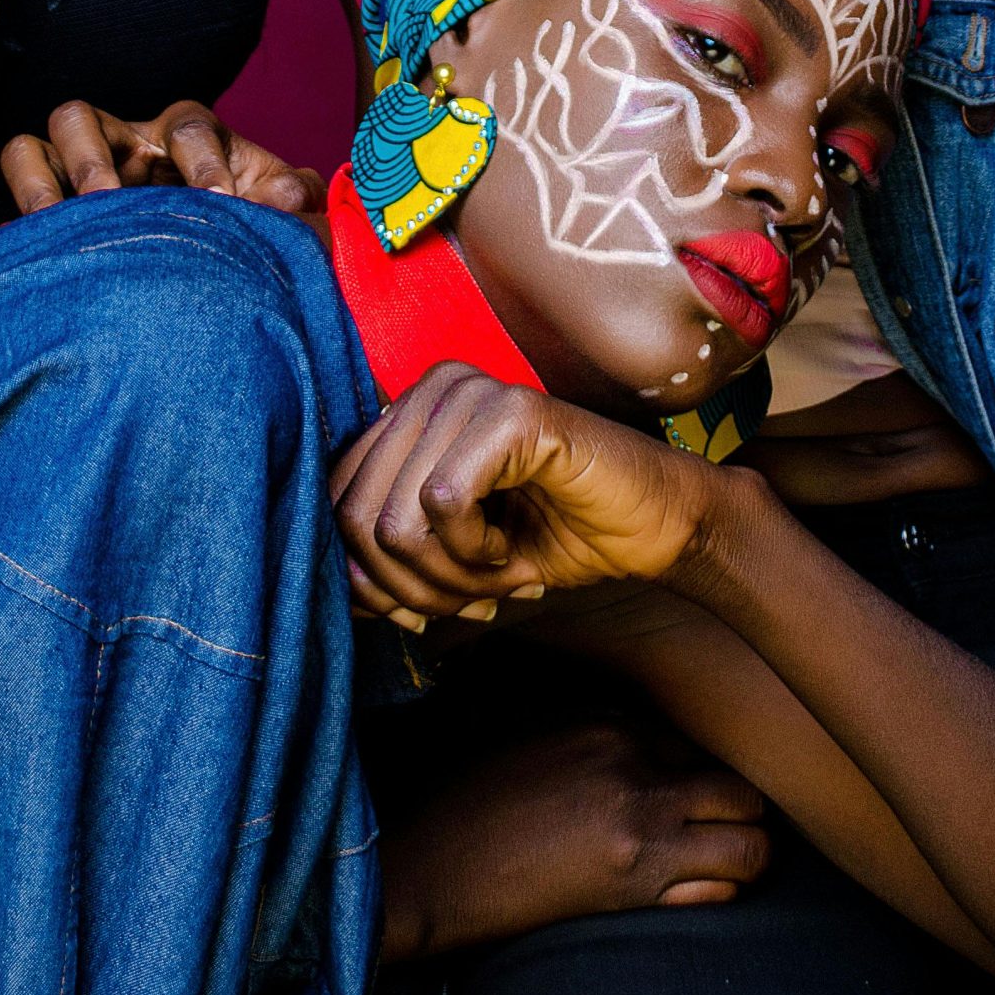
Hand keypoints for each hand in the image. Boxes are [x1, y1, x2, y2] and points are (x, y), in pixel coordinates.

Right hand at [0, 98, 326, 218]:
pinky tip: (38, 248)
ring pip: (33, 146)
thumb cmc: (247, 222)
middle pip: (83, 118)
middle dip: (93, 161)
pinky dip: (21, 211)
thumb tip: (289, 198)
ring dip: (44, 181)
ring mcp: (83, 170)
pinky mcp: (53, 207)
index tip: (220, 206)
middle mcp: (127, 143)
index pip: (188, 128)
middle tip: (114, 205)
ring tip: (61, 224)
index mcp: (187, 135)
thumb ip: (291, 199)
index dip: (203, 163)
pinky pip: (21, 182)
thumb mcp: (276, 209)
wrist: (219, 263)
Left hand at [330, 364, 723, 628]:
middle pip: (356, 514)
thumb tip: (341, 594)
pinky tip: (510, 549)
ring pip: (394, 518)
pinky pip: (441, 501)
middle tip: (466, 598)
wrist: (658, 528)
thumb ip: (394, 564)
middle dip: (408, 586)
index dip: (370, 575)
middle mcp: (434, 387)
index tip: (423, 606)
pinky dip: (473, 551)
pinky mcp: (511, 412)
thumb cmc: (559, 535)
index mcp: (413, 410)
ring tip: (494, 571)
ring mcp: (473, 392)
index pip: (336, 498)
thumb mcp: (456, 557)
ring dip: (447, 576)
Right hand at [380, 722, 768, 958]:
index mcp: (606, 723)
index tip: (701, 797)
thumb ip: (593, 733)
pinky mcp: (631, 887)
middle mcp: (632, 766)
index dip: (704, 776)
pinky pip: (718, 892)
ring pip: (750, 842)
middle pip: (739, 788)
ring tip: (730, 865)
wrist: (429, 867)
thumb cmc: (470, 802)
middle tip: (727, 833)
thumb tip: (640, 743)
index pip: (698, 744)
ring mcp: (637, 828)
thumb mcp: (533, 735)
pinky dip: (721, 893)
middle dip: (745, 813)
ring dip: (750, 855)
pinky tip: (699, 892)